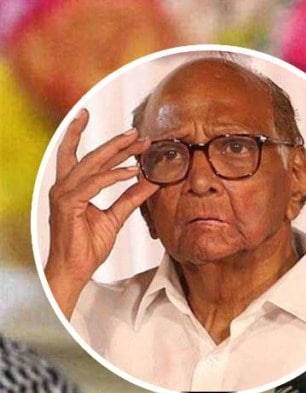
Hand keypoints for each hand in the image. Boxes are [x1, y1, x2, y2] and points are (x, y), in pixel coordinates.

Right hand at [44, 109, 157, 317]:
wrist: (75, 269)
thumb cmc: (88, 246)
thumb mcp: (115, 217)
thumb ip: (130, 198)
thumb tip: (149, 181)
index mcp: (72, 188)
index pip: (78, 155)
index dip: (83, 134)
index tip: (98, 119)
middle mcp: (64, 186)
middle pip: (89, 155)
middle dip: (114, 142)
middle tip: (138, 131)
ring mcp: (64, 194)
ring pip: (92, 164)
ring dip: (118, 152)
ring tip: (141, 145)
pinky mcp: (69, 204)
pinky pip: (95, 183)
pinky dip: (115, 175)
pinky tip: (133, 171)